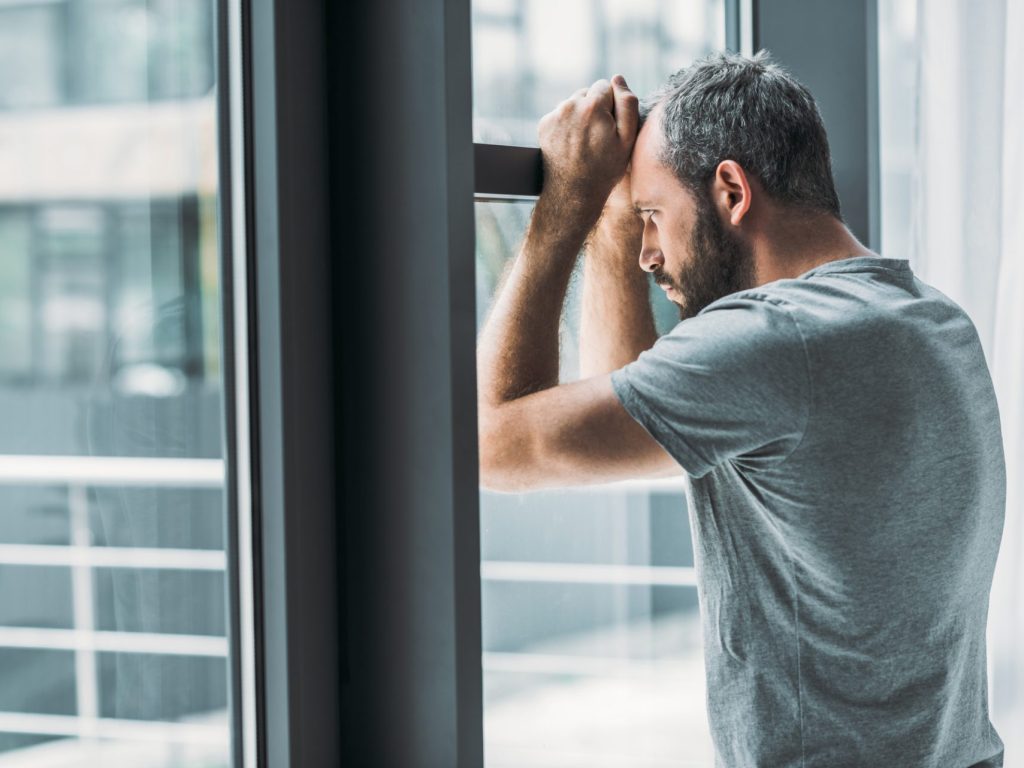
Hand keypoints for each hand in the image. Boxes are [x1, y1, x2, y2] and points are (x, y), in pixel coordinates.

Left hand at [537, 74, 638, 213]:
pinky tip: (572, 144)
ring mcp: (554, 115)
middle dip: (595, 109)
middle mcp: (570, 105)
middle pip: (588, 93)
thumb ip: (627, 104)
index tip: (611, 127)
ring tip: (585, 142)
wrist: (573, 193)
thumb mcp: (627, 139)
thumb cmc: (605, 168)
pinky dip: (567, 125)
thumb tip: (618, 79)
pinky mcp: (544, 125)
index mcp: (592, 105)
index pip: (606, 86)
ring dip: (580, 116)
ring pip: (574, 104)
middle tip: (598, 137)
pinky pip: (561, 115)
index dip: (612, 106)